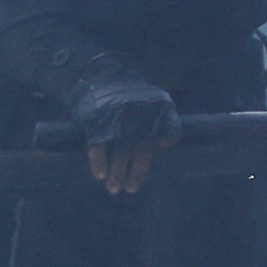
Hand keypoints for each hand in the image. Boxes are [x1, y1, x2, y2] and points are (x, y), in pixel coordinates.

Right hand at [77, 70, 178, 192]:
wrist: (96, 77)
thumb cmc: (124, 92)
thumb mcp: (150, 98)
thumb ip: (159, 117)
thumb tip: (163, 144)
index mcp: (156, 109)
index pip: (170, 129)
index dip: (167, 141)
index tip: (158, 149)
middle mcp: (140, 116)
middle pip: (142, 150)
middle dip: (137, 172)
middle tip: (131, 189)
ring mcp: (118, 121)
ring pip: (121, 154)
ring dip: (117, 174)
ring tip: (114, 188)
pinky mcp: (97, 124)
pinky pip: (99, 148)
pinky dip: (99, 163)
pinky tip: (99, 175)